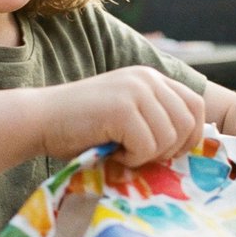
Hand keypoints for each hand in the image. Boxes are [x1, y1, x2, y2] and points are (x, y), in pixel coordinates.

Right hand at [38, 66, 204, 166]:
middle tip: (142, 156)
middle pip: (188, 123)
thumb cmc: (80, 126)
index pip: (195, 105)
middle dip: (170, 149)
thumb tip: (189, 149)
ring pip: (169, 137)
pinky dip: (132, 159)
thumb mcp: (127, 114)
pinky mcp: (122, 108)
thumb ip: (154, 120)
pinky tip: (113, 152)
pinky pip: (147, 146)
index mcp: (150, 78)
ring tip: (122, 152)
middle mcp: (147, 79)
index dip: (190, 135)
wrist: (40, 119)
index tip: (168, 153)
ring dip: (148, 155)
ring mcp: (135, 91)